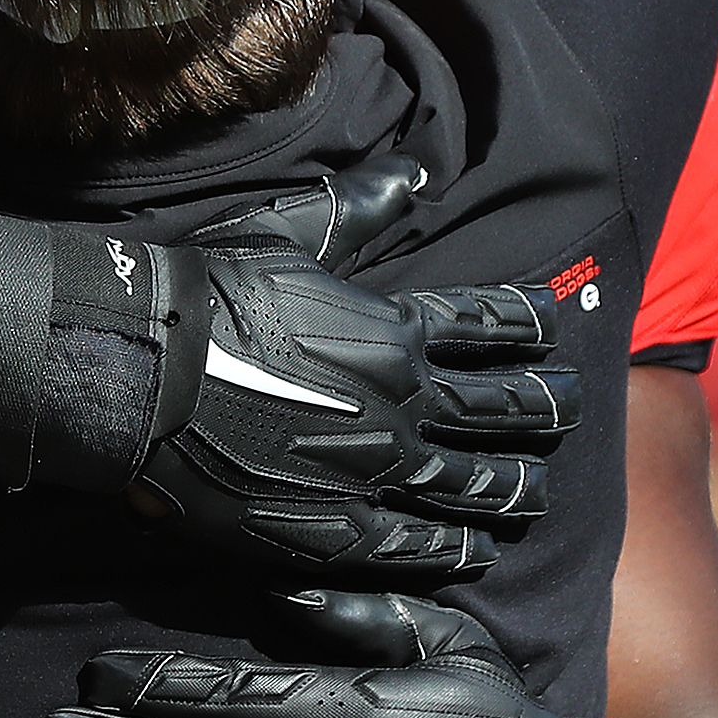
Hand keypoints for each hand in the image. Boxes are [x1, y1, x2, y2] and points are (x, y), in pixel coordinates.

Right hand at [147, 189, 578, 584]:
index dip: (526, 324)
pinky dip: (457, 546)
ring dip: (513, 485)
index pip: (488, 324)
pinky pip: (419, 544)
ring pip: (473, 482)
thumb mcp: (287, 233)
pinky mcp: (339, 531)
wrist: (142, 377)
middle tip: (574, 408)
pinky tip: (478, 548)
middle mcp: (404, 403)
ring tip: (537, 491)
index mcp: (395, 329)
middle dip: (545, 408)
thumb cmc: (205, 296)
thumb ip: (360, 207)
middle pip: (501, 408)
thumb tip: (418, 169)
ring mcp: (377, 472)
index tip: (550, 327)